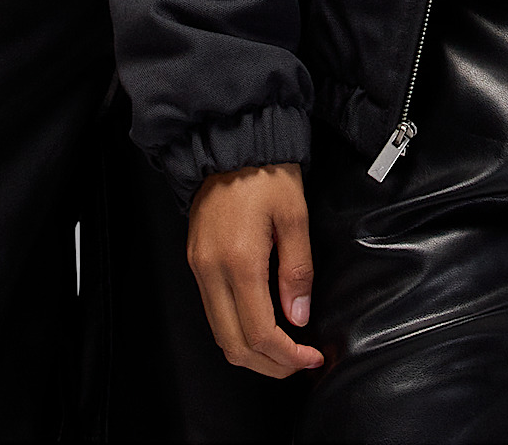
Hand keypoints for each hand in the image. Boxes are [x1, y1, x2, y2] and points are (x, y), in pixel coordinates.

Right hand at [187, 162, 323, 376]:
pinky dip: (237, 329)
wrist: (231, 141)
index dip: (288, 356)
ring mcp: (198, 267)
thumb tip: (298, 318)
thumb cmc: (266, 172)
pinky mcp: (195, 261)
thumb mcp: (294, 216)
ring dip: (252, 352)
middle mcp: (211, 270)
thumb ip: (297, 271)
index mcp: (239, 261)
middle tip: (299, 363)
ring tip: (283, 350)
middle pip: (234, 345)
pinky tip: (261, 323)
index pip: (260, 333)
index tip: (312, 358)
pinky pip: (213, 312)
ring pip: (220, 334)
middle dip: (270, 365)